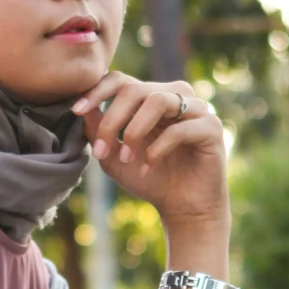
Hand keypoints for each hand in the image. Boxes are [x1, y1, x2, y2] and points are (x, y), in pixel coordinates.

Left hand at [73, 71, 230, 277]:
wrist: (183, 208)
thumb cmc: (150, 179)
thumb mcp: (114, 156)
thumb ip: (98, 131)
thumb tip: (81, 110)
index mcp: (151, 96)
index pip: (121, 80)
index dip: (97, 91)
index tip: (76, 111)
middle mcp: (174, 95)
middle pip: (135, 89)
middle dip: (112, 120)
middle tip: (102, 151)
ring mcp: (196, 109)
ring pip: (157, 101)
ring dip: (134, 132)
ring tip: (127, 158)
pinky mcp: (211, 128)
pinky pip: (179, 129)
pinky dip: (157, 149)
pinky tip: (148, 167)